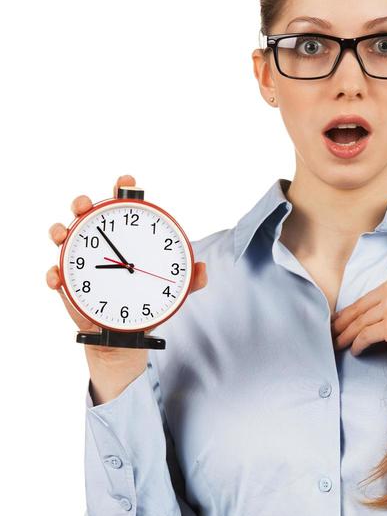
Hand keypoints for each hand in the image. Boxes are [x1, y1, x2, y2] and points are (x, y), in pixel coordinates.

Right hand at [46, 174, 207, 358]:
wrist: (127, 334)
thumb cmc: (147, 306)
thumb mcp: (172, 294)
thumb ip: (189, 281)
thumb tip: (203, 270)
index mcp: (126, 239)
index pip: (123, 207)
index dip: (122, 188)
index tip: (125, 180)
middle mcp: (101, 245)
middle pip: (86, 214)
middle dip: (82, 203)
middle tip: (84, 206)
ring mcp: (81, 261)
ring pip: (64, 237)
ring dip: (59, 230)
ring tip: (63, 235)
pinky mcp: (69, 283)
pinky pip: (56, 274)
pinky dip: (54, 275)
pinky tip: (58, 278)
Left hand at [331, 267, 386, 395]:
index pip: (371, 294)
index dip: (354, 308)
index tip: (344, 317)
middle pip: (360, 307)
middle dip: (343, 321)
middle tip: (333, 331)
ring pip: (359, 323)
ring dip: (346, 335)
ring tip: (339, 344)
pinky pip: (365, 336)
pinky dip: (357, 344)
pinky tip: (355, 350)